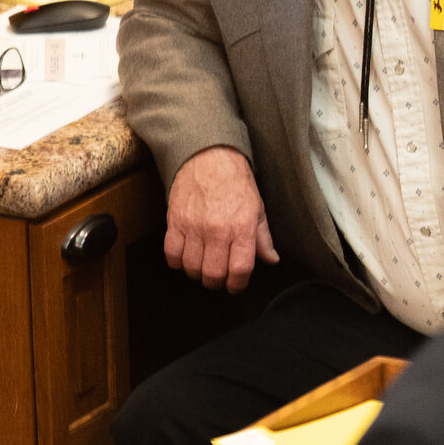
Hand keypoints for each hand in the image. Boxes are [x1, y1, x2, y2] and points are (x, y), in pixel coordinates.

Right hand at [165, 146, 278, 291]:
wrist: (209, 159)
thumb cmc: (236, 183)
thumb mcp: (258, 209)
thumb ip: (263, 238)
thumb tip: (272, 259)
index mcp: (242, 227)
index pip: (240, 269)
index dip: (238, 284)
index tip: (236, 286)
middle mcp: (218, 230)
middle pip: (213, 274)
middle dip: (217, 283)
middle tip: (219, 279)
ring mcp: (194, 227)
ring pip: (191, 267)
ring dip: (197, 274)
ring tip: (203, 267)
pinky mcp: (174, 222)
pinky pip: (171, 255)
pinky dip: (177, 263)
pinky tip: (185, 258)